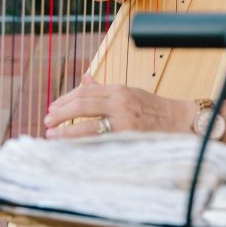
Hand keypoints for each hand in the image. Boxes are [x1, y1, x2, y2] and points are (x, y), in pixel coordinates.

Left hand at [43, 73, 191, 138]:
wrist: (178, 122)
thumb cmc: (152, 108)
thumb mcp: (129, 92)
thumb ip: (104, 89)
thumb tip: (84, 79)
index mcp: (119, 90)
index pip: (85, 92)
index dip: (65, 99)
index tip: (52, 107)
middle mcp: (120, 104)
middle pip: (83, 105)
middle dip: (61, 113)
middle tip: (47, 120)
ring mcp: (124, 123)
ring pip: (88, 126)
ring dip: (67, 132)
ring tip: (52, 135)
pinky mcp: (128, 139)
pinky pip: (100, 142)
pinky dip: (83, 144)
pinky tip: (72, 147)